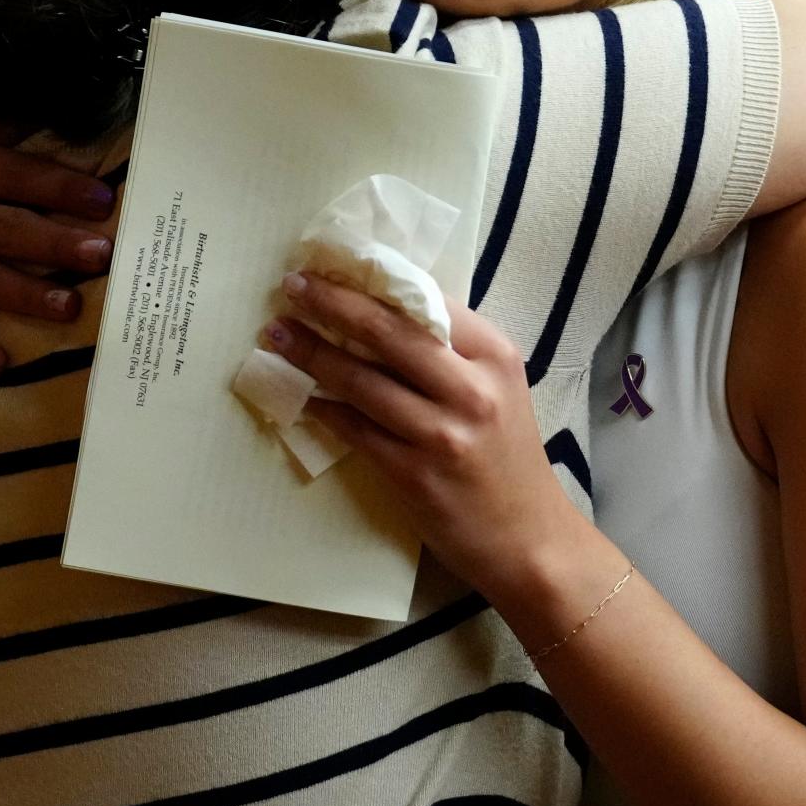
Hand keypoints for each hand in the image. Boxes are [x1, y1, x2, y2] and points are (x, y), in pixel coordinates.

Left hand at [267, 272, 581, 597]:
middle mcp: (472, 389)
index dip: (372, 280)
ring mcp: (443, 434)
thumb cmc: (506, 456)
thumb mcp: (498, 388)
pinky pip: (356, 430)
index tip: (332, 266)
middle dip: (332, 304)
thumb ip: (451, 350)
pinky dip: (324, 409)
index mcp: (495, 355)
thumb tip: (377, 306)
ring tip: (277, 336)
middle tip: (291, 287)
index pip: (427, 301)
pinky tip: (302, 396)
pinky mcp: (415, 475)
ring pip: (362, 380)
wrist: (528, 539)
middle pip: (388, 332)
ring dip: (312, 354)